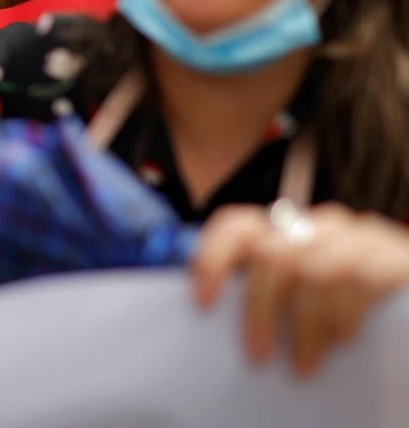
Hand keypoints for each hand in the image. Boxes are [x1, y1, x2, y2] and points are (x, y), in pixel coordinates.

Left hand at [192, 203, 408, 377]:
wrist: (404, 300)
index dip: (212, 259)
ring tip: (302, 365)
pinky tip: (339, 342)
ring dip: (303, 326)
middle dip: (259, 309)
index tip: (202, 302)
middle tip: (257, 355)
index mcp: (283, 230)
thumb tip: (209, 320)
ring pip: (312, 271)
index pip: (234, 227)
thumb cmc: (342, 302)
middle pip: (271, 254)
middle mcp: (316, 225)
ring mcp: (355, 237)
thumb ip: (261, 291)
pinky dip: (342, 317)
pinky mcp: (391, 257)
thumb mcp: (296, 292)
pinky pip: (359, 281)